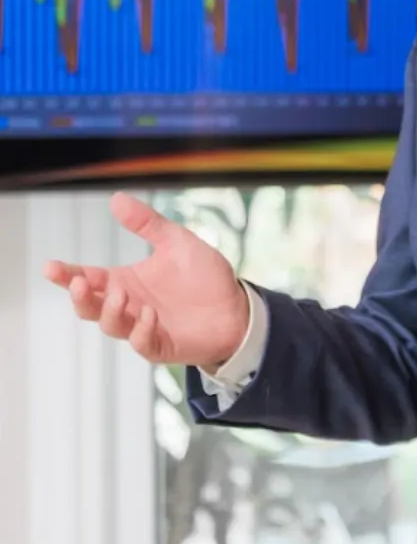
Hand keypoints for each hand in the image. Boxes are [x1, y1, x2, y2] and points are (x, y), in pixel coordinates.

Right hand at [42, 192, 249, 368]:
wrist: (238, 306)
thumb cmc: (204, 276)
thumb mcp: (177, 242)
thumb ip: (148, 224)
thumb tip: (117, 198)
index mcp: (128, 280)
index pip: (90, 278)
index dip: (68, 275)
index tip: (51, 267)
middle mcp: (130, 305)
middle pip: (90, 307)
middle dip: (80, 297)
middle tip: (82, 282)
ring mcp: (144, 327)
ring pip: (111, 326)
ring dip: (111, 311)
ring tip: (122, 294)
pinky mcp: (163, 345)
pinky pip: (143, 344)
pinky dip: (142, 331)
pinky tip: (150, 315)